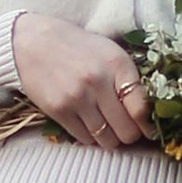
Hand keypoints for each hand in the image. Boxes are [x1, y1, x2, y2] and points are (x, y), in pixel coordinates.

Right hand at [10, 13, 155, 149]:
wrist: (33, 42)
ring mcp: (77, 98)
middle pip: (127, 130)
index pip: (142, 108)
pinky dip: (91, 137)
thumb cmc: (78, 48)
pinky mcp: (59, 110)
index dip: (148, 125)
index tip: (148, 129)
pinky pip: (85, 139)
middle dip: (131, 135)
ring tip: (108, 129)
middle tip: (127, 131)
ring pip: (107, 140)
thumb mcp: (110, 52)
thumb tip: (148, 113)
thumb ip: (129, 79)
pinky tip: (90, 125)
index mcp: (117, 64)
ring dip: (111, 139)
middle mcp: (98, 82)